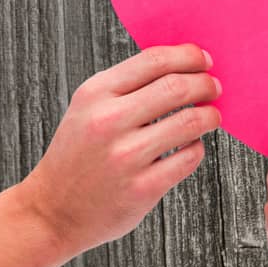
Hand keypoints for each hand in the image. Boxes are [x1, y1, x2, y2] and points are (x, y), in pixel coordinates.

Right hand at [19, 44, 220, 255]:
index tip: (204, 60)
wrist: (53, 211)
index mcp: (95, 94)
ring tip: (211, 116)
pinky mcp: (142, 189)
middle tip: (214, 88)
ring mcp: (126, 157)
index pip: (154, 60)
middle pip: (177, 87)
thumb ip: (128, 85)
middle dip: (205, 84)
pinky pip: (189, 158)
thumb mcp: (88, 107)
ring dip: (210, 116)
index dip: (188, 56)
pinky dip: (197, 147)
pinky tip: (191, 146)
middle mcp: (109, 122)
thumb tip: (183, 67)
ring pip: (190, 122)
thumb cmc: (78, 154)